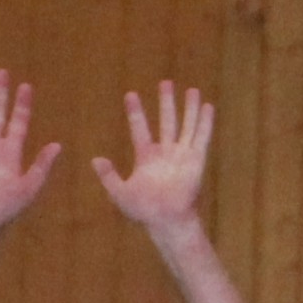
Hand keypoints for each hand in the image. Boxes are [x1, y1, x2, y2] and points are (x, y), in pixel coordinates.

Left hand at [93, 83, 213, 236]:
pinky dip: (205, 122)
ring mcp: (181, 154)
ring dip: (189, 107)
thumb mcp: (121, 193)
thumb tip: (95, 159)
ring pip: (186, 125)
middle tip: (165, 82)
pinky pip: (202, 136)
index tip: (130, 94)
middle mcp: (165, 152)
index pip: (140, 129)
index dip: (135, 112)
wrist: (167, 220)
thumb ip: (109, 176)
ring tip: (192, 89)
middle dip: (166, 102)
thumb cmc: (144, 211)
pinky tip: (207, 106)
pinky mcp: (196, 159)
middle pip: (166, 120)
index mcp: (146, 157)